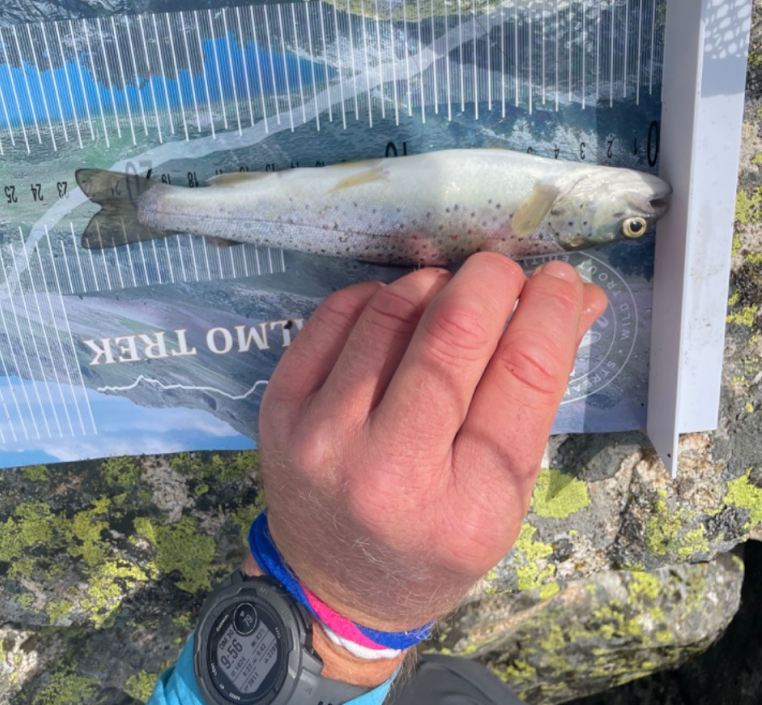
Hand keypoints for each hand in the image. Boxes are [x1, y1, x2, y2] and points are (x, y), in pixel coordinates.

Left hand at [258, 253, 605, 632]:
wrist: (332, 583)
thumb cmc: (435, 543)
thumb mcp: (505, 493)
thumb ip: (536, 395)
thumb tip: (575, 297)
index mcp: (468, 505)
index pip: (523, 376)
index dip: (551, 313)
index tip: (563, 281)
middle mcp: (389, 470)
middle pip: (454, 333)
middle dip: (492, 281)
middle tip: (505, 273)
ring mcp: (324, 434)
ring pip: (394, 310)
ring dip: (436, 285)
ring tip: (452, 296)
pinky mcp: (281, 405)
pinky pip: (339, 312)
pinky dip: (381, 295)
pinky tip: (399, 311)